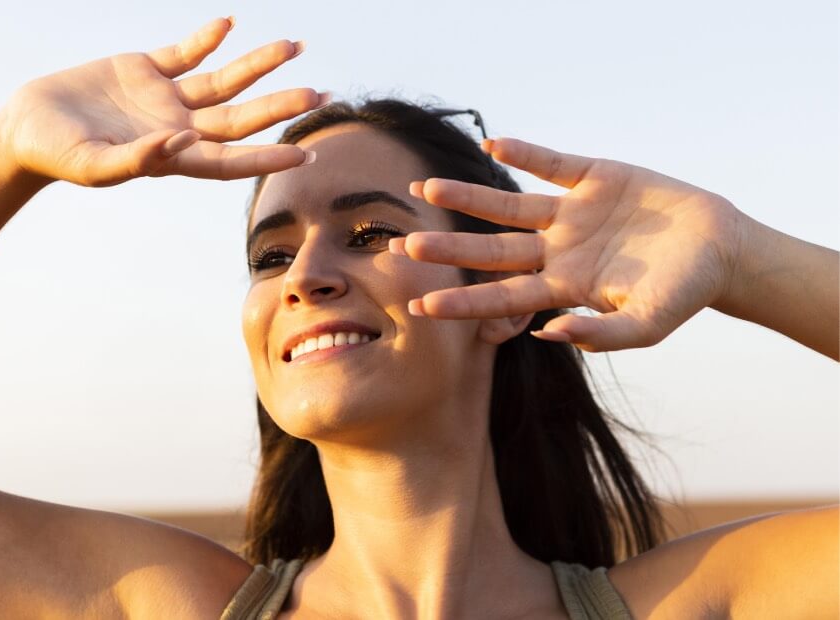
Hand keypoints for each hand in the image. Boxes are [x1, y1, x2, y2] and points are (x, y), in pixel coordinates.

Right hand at [0, 17, 324, 186]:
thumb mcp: (93, 164)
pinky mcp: (146, 69)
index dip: (267, 157)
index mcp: (172, 158)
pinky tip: (229, 25)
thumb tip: (182, 144)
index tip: (305, 154)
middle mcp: (178, 128)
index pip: (231, 161)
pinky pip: (186, 52)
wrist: (26, 126)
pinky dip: (207, 39)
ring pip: (224, 81)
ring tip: (294, 46)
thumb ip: (137, 159)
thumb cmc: (56, 154)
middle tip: (319, 95)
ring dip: (258, 65)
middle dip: (279, 106)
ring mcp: (165, 98)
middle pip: (240, 117)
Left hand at [391, 138, 747, 351]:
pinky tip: (492, 143)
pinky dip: (525, 152)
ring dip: (469, 198)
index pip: (503, 296)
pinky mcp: (593, 177)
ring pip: (508, 205)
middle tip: (405, 248)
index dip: (463, 303)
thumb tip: (548, 334)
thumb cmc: (683, 293)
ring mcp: (571, 213)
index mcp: (564, 287)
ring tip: (426, 189)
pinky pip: (551, 163)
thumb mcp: (647, 325)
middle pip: (492, 251)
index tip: (421, 307)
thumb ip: (601, 335)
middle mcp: (557, 250)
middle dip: (450, 250)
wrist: (719, 248)